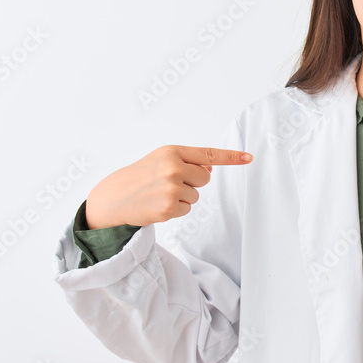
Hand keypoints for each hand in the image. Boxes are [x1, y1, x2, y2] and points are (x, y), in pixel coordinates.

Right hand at [84, 145, 252, 228]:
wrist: (113, 197)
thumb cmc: (140, 176)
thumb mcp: (161, 160)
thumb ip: (187, 162)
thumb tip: (210, 169)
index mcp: (172, 152)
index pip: (209, 154)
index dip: (231, 157)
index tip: (249, 157)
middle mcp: (173, 167)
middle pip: (204, 179)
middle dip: (191, 183)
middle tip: (167, 184)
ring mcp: (171, 188)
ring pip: (195, 196)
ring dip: (181, 198)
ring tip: (159, 194)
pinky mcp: (168, 207)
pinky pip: (186, 210)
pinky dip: (175, 210)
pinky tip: (157, 205)